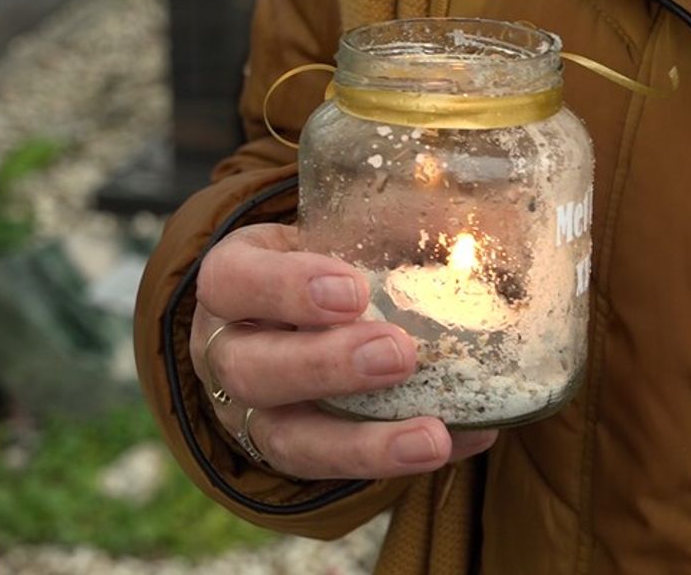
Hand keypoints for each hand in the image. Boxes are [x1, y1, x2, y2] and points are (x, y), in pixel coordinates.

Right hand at [190, 223, 497, 479]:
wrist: (295, 317)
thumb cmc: (322, 263)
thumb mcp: (338, 231)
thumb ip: (387, 223)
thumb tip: (462, 218)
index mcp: (234, 279)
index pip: (233, 280)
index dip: (286, 289)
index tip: (354, 291)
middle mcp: (229, 349)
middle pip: (252, 369)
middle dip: (326, 366)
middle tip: (398, 353)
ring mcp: (254, 412)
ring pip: (287, 439)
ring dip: (363, 443)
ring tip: (431, 436)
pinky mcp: (292, 454)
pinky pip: (336, 472)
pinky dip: (400, 459)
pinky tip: (459, 439)